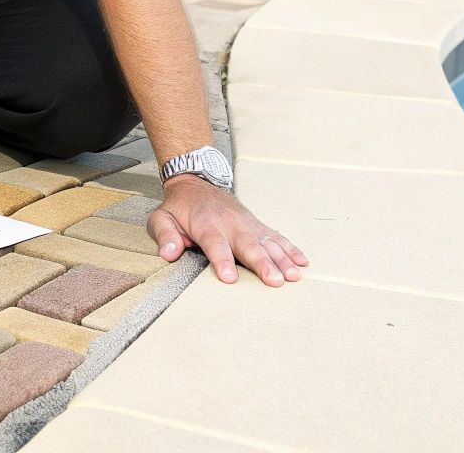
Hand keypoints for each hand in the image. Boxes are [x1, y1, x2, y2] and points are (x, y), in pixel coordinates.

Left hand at [151, 175, 308, 285]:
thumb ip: (164, 235)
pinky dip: (290, 249)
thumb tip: (168, 253)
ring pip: (267, 242)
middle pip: (248, 246)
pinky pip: (276, 236)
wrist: (196, 182)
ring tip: (294, 276)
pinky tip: (302, 262)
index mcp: (206, 224)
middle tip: (275, 281)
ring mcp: (247, 224)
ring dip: (282, 259)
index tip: (230, 278)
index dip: (223, 261)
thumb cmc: (179, 207)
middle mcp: (231, 224)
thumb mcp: (161, 217)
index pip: (215, 244)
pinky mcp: (256, 225)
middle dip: (263, 264)